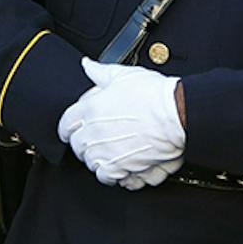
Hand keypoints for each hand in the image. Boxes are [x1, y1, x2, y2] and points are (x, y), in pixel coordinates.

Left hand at [57, 59, 184, 187]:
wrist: (176, 114)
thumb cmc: (154, 94)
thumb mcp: (123, 74)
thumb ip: (100, 72)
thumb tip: (87, 65)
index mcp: (90, 110)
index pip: (65, 124)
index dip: (70, 126)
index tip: (74, 128)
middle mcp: (94, 134)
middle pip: (77, 146)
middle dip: (85, 142)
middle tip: (100, 137)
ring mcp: (105, 153)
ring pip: (90, 163)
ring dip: (98, 158)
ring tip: (112, 150)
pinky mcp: (120, 169)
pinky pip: (106, 177)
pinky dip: (112, 172)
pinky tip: (121, 163)